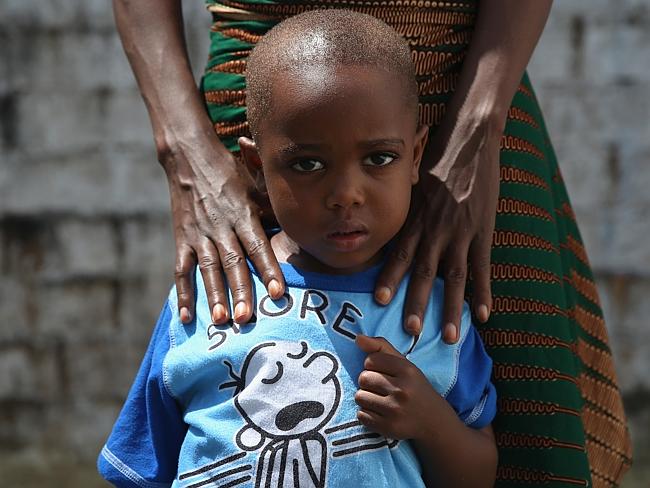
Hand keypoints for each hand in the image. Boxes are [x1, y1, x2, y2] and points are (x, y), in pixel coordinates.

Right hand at [166, 143, 284, 324]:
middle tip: (246, 318)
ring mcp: (199, 234)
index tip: (278, 293)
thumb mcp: (256, 186)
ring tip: (220, 320)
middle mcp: (221, 226)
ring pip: (207, 268)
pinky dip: (183, 294)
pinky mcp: (182, 239)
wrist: (190, 157)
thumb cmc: (231, 174)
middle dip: (239, 291)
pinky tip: (188, 316)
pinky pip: (181, 270)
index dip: (268, 269)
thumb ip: (272, 211)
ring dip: (213, 295)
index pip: (258, 246)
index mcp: (244, 214)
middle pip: (232, 262)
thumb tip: (296, 231)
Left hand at [354, 335, 442, 440]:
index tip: (383, 373)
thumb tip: (358, 338)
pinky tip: (381, 413)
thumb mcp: (404, 364)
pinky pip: (361, 415)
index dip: (373, 366)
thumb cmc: (414, 387)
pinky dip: (367, 414)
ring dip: (366, 398)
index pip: (370, 360)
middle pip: (363, 378)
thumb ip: (380, 346)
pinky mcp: (389, 428)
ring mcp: (395, 410)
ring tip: (380, 400)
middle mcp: (402, 390)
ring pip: (359, 397)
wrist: (434, 421)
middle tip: (381, 388)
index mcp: (407, 370)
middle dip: (368, 382)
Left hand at [374, 113, 500, 342]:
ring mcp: (462, 231)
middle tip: (411, 331)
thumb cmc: (436, 160)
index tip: (379, 301)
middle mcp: (436, 229)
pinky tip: (484, 315)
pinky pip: (483, 267)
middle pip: (425, 272)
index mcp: (416, 218)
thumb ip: (404, 211)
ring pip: (455, 277)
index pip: (400, 253)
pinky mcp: (484, 230)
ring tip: (451, 337)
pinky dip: (484, 292)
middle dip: (418, 303)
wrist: (469, 140)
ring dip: (452, 309)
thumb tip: (389, 230)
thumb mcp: (413, 184)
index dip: (390, 277)